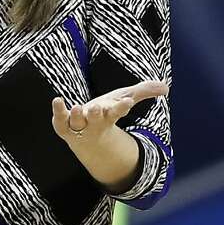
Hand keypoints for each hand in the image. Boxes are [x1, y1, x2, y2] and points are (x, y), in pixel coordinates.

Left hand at [51, 78, 166, 153]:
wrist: (87, 137)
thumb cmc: (107, 112)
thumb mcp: (125, 98)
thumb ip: (144, 91)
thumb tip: (166, 88)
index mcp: (110, 115)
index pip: (117, 112)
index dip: (121, 107)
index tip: (126, 102)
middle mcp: (94, 122)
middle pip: (96, 119)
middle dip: (97, 114)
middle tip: (97, 108)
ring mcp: (78, 125)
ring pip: (78, 122)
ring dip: (77, 115)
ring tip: (77, 107)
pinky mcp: (64, 124)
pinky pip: (60, 120)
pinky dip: (57, 112)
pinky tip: (57, 100)